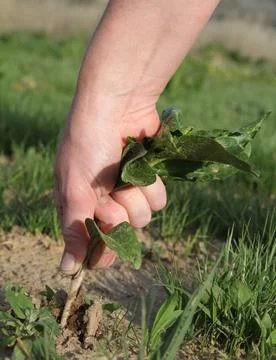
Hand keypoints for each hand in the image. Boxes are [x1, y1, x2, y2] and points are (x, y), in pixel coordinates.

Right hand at [54, 97, 166, 274]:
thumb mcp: (74, 188)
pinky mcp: (148, 180)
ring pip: (142, 219)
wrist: (118, 105)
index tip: (107, 251)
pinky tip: (141, 166)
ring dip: (135, 198)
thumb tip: (67, 269)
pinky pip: (158, 200)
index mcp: (79, 205)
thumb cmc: (88, 144)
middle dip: (117, 215)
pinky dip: (151, 185)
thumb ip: (74, 229)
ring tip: (125, 174)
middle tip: (109, 194)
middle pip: (121, 234)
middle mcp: (104, 201)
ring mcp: (128, 190)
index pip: (93, 245)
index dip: (102, 250)